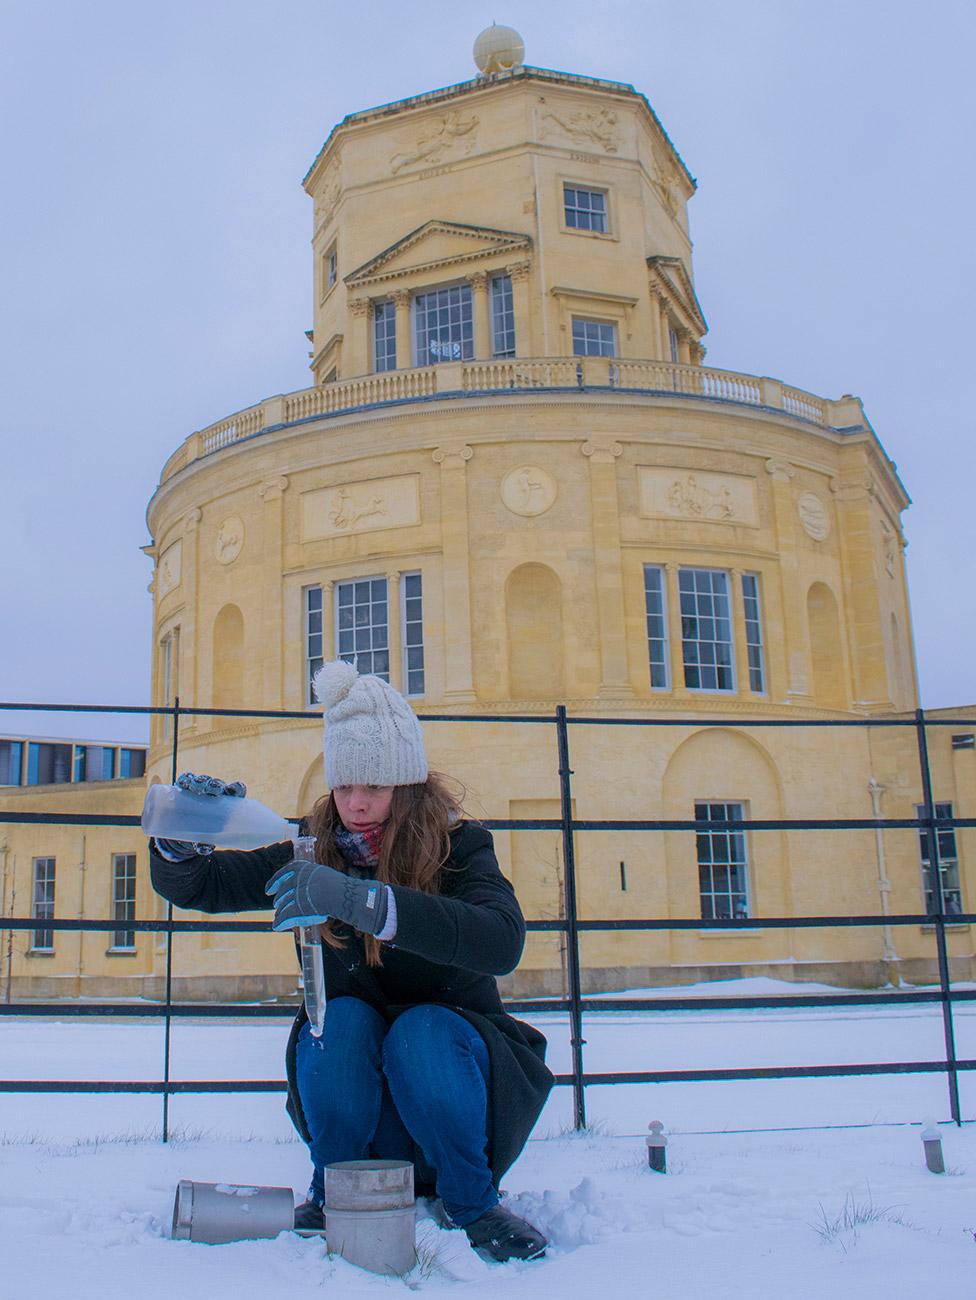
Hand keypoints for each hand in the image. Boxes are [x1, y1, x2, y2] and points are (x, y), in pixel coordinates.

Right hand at [156, 772, 247, 858]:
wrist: (184, 834)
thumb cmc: (203, 836)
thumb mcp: (205, 841)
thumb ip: (205, 845)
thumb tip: (204, 848)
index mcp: (228, 802)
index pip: (236, 790)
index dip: (236, 788)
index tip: (233, 790)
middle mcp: (215, 793)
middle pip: (218, 784)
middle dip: (215, 785)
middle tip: (212, 790)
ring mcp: (200, 789)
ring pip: (203, 780)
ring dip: (200, 781)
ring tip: (196, 787)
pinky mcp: (185, 789)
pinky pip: (186, 780)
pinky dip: (185, 780)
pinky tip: (183, 783)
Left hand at [266, 859, 388, 935]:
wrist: (347, 897)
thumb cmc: (340, 889)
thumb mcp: (323, 876)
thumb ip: (310, 880)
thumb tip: (299, 887)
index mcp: (306, 868)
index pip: (286, 871)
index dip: (275, 881)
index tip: (269, 889)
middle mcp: (300, 878)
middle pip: (285, 890)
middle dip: (280, 898)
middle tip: (277, 904)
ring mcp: (299, 892)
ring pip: (285, 904)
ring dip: (280, 913)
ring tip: (278, 919)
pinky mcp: (299, 907)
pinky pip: (287, 915)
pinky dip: (281, 922)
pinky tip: (277, 926)